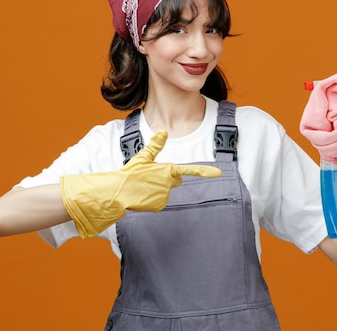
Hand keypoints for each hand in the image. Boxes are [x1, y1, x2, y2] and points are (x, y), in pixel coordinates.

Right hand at [61, 130, 221, 237]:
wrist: (118, 192)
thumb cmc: (129, 173)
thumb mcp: (142, 157)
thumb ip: (155, 145)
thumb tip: (163, 131)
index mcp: (167, 170)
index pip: (188, 170)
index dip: (204, 171)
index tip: (218, 173)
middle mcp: (169, 183)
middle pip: (175, 179)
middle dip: (167, 177)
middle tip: (149, 176)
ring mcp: (165, 195)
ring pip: (166, 190)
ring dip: (158, 188)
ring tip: (143, 186)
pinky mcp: (159, 205)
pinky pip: (159, 201)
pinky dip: (153, 199)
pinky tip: (142, 195)